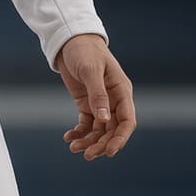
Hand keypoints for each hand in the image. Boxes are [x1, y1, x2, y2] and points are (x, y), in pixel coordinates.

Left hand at [55, 34, 135, 160]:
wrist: (69, 40)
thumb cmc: (84, 50)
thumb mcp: (91, 70)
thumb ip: (98, 94)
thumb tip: (104, 119)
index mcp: (121, 91)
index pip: (127, 121)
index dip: (120, 138)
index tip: (110, 152)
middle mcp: (113, 100)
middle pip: (112, 129)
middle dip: (101, 144)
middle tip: (87, 155)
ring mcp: (100, 103)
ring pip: (99, 129)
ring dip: (89, 141)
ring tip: (73, 147)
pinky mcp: (86, 103)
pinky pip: (86, 123)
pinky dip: (79, 132)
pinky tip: (69, 137)